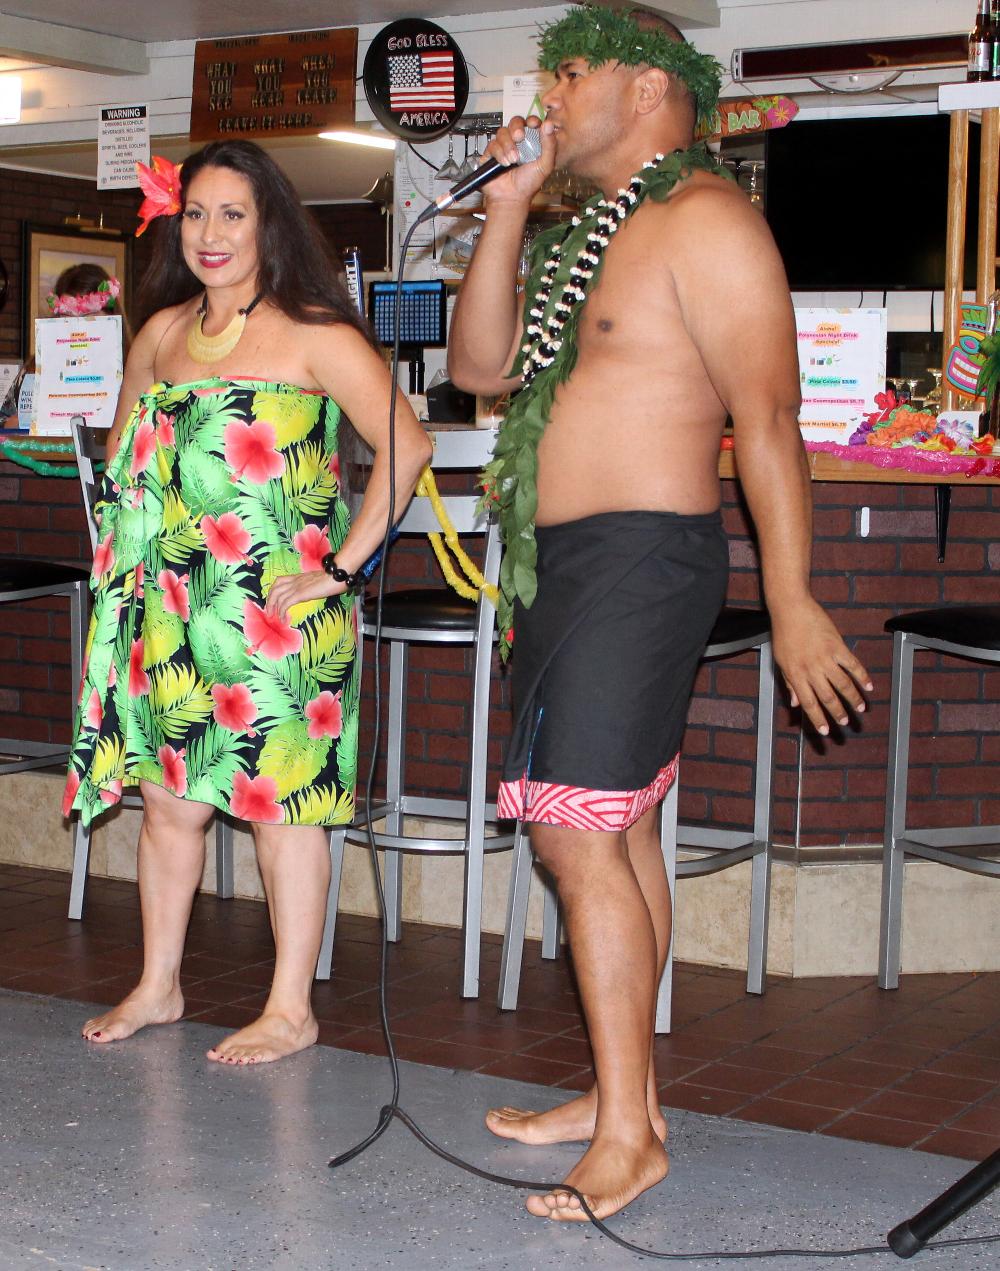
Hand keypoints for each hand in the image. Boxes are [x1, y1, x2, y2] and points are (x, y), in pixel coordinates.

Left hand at [265, 570, 344, 622]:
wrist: (337, 576)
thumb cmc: (332, 578)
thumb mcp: (317, 581)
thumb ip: (311, 585)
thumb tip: (313, 591)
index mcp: (298, 577)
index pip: (279, 581)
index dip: (273, 591)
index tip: (272, 601)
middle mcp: (295, 581)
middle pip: (274, 589)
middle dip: (269, 601)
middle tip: (269, 611)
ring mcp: (297, 587)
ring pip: (277, 596)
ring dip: (273, 608)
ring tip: (274, 617)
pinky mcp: (300, 594)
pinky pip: (285, 603)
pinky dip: (282, 612)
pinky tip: (283, 619)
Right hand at [481, 115, 556, 206]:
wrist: (512, 198)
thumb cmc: (528, 184)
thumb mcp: (545, 165)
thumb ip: (550, 145)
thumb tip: (549, 124)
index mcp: (531, 141)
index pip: (530, 123)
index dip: (531, 121)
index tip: (533, 125)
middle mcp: (517, 142)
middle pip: (514, 122)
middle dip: (516, 127)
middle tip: (519, 137)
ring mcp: (503, 146)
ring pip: (502, 132)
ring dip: (508, 145)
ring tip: (513, 160)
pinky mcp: (491, 153)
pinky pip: (492, 144)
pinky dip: (499, 153)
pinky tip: (504, 164)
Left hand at [770, 599, 872, 736]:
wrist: (791, 609)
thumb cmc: (783, 634)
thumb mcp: (781, 661)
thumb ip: (789, 683)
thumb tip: (795, 704)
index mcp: (795, 675)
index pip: (808, 703)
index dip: (818, 718)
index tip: (826, 731)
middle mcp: (811, 669)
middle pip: (828, 697)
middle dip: (838, 713)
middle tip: (846, 722)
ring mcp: (826, 658)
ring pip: (843, 684)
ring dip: (853, 698)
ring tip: (860, 708)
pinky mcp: (838, 646)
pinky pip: (853, 665)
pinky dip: (862, 676)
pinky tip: (869, 686)